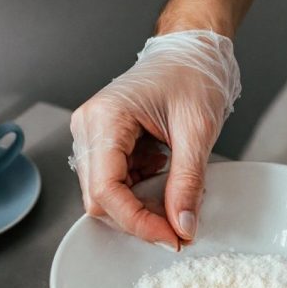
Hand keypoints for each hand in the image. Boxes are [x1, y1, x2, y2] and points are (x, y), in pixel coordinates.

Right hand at [69, 30, 240, 248]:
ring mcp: (92, 135)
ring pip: (104, 196)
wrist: (190, 50)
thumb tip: (183, 226)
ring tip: (174, 194)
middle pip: (99, 199)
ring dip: (139, 207)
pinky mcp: (103, 143)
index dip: (137, 222)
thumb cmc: (192, 74)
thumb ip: (188, 183)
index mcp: (106, 118)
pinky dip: (139, 193)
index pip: (106, 190)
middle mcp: (88, 127)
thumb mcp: (198, 130)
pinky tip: (162, 176)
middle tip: (178, 227)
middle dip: (138, 219)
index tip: (171, 237)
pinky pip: (113, 184)